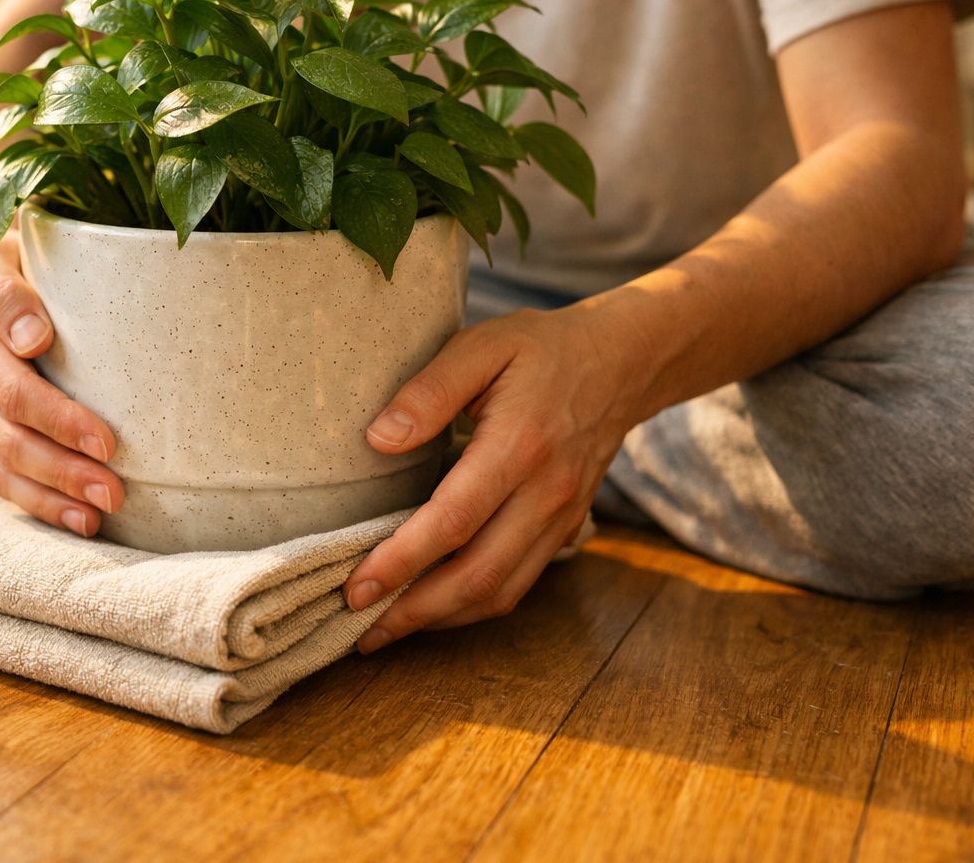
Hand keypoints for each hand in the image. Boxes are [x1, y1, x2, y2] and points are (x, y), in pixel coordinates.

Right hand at [0, 231, 123, 535]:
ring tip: (98, 516)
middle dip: (63, 470)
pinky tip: (80, 521)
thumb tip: (32, 338)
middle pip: (11, 438)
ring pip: (6, 467)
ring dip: (52, 496)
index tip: (105, 441)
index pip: (12, 390)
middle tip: (114, 490)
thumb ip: (8, 290)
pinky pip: (5, 478)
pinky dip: (39, 504)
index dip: (57, 420)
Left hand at [342, 305, 643, 650]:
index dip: (400, 562)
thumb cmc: (540, 350)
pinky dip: (471, 606)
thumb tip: (379, 440)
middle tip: (356, 627)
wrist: (621, 364)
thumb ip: (430, 389)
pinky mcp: (564, 531)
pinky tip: (431, 607)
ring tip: (384, 629)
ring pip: (499, 591)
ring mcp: (560, 519)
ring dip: (439, 619)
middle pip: (476, 575)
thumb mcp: (482, 346)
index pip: (452, 522)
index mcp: (518, 447)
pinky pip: (517, 584)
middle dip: (412, 611)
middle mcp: (544, 494)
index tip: (354, 587)